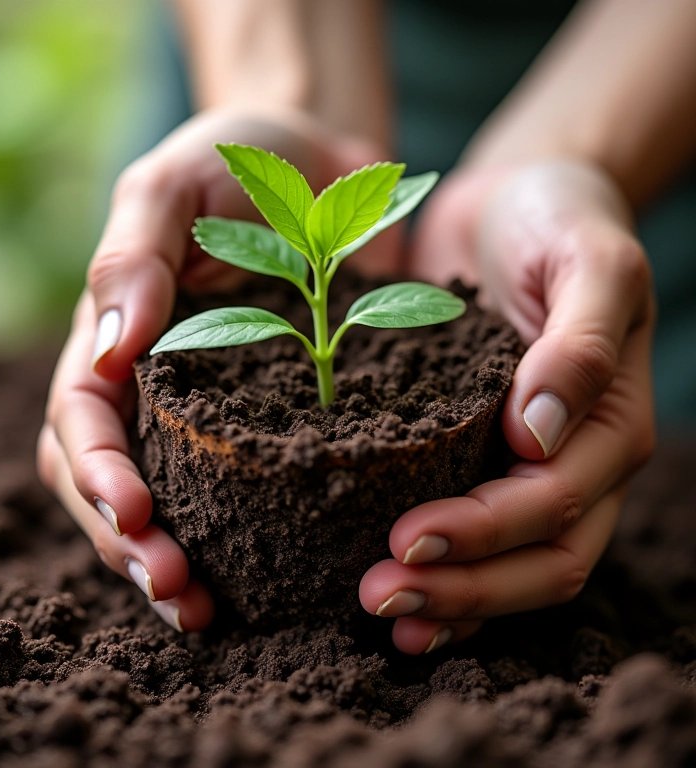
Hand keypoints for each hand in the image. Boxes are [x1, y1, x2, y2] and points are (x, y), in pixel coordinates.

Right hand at [37, 107, 395, 631]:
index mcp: (119, 336)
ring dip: (178, 562)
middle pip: (115, 481)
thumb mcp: (175, 185)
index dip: (96, 475)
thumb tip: (104, 352)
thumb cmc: (242, 161)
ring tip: (203, 612)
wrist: (326, 168)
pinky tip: (266, 576)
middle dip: (131, 543)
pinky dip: (248, 538)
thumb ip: (133, 257)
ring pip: (176, 502)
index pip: (80, 420)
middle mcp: (159, 385)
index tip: (133, 518)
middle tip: (176, 593)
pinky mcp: (280, 418)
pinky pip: (252, 487)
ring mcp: (218, 409)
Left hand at [359, 160, 654, 652]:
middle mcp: (572, 459)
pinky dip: (442, 574)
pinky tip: (401, 598)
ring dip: (448, 598)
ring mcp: (525, 465)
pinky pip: (474, 535)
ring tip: (380, 612)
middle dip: (462, 586)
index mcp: (609, 421)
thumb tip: (540, 432)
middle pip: (536, 558)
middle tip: (380, 597)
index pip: (554, 505)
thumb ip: (580, 344)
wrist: (516, 201)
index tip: (407, 537)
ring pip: (508, 566)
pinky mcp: (476, 453)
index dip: (485, 533)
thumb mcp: (589, 261)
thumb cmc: (558, 220)